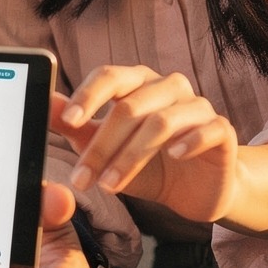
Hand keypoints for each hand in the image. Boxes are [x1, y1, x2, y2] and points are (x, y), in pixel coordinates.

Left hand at [55, 65, 238, 224]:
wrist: (196, 191)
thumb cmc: (149, 165)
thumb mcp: (106, 149)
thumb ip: (76, 126)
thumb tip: (45, 103)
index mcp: (138, 83)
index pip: (110, 76)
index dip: (88, 96)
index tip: (68, 122)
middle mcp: (168, 88)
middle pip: (131, 105)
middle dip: (102, 145)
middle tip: (82, 178)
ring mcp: (198, 107)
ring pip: (162, 121)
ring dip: (131, 156)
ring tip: (111, 184)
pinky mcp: (222, 131)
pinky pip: (208, 128)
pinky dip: (189, 141)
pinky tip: (174, 156)